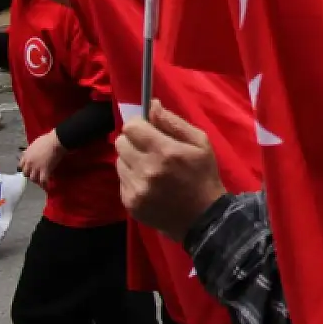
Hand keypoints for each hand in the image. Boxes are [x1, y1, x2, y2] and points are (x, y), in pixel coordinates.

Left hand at [20, 131, 65, 188]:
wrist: (56, 141)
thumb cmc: (47, 139)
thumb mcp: (34, 144)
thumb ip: (30, 151)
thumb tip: (30, 154)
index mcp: (26, 156)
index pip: (20, 166)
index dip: (25, 168)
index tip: (29, 169)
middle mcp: (29, 163)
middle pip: (26, 174)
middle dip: (30, 175)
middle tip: (36, 175)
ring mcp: (36, 168)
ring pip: (33, 178)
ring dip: (37, 180)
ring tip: (41, 181)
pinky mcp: (45, 171)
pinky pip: (43, 180)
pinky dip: (45, 184)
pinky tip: (47, 186)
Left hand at [116, 101, 225, 242]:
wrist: (202, 217)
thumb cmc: (203, 175)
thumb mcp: (200, 143)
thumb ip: (174, 122)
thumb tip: (152, 105)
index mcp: (165, 151)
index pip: (132, 127)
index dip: (138, 125)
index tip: (147, 129)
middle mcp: (147, 169)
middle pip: (120, 142)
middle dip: (133, 141)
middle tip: (148, 148)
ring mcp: (136, 188)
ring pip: (119, 161)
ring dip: (131, 160)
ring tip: (149, 167)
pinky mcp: (130, 202)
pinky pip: (122, 180)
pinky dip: (132, 177)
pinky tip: (149, 183)